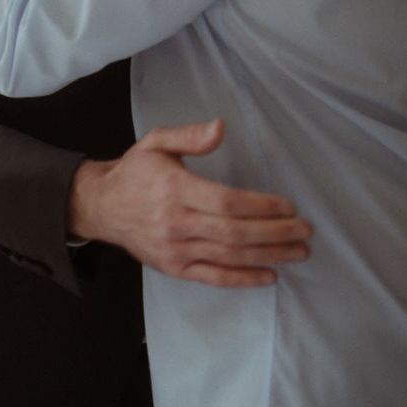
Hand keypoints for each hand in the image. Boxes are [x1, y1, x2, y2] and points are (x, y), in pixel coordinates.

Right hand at [68, 119, 310, 287]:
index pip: (227, 202)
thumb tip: (221, 127)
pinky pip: (213, 277)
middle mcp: (176, 223)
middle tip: (305, 231)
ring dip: (269, 256)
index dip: (262, 206)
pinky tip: (269, 275)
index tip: (288, 206)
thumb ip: (189, 135)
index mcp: (174, 189)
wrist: (101, 206)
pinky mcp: (174, 268)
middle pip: (234, 233)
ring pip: (229, 257)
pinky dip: (243, 279)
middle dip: (276, 233)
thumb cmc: (135, 172)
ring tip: (299, 252)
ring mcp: (175, 249)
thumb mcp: (156, 142)